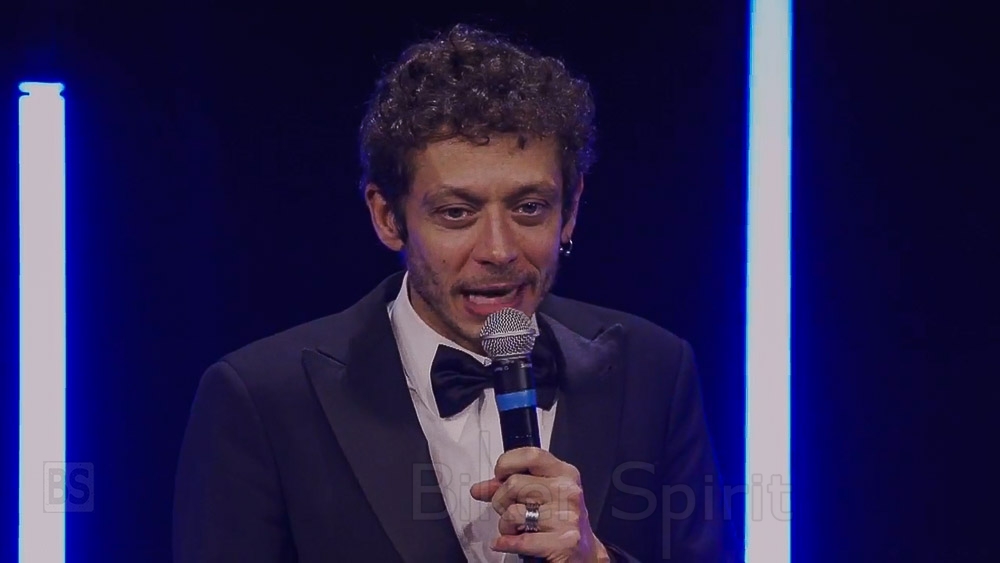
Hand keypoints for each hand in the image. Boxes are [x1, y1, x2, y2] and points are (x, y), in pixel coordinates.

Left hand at [470, 447, 610, 562]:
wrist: (584, 553)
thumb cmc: (561, 521)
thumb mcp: (541, 496)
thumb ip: (509, 488)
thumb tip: (479, 488)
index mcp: (564, 473)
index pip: (531, 455)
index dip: (507, 464)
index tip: (500, 475)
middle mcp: (567, 491)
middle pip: (514, 484)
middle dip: (501, 500)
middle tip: (508, 510)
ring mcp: (567, 516)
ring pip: (513, 512)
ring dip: (505, 525)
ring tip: (515, 529)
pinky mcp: (563, 542)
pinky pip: (520, 540)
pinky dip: (507, 543)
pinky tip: (507, 542)